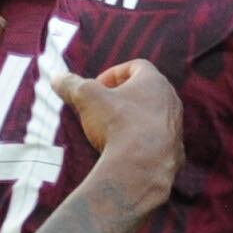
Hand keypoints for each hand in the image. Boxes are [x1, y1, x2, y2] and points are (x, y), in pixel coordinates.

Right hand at [55, 55, 182, 193]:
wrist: (141, 165)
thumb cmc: (117, 124)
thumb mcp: (86, 98)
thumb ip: (72, 85)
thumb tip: (57, 78)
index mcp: (154, 81)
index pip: (136, 66)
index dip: (113, 74)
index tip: (97, 87)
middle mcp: (170, 100)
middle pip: (145, 91)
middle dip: (122, 97)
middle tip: (102, 107)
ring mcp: (175, 126)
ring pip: (152, 116)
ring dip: (132, 119)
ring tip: (111, 131)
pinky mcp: (174, 150)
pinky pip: (156, 141)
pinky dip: (140, 142)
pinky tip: (124, 151)